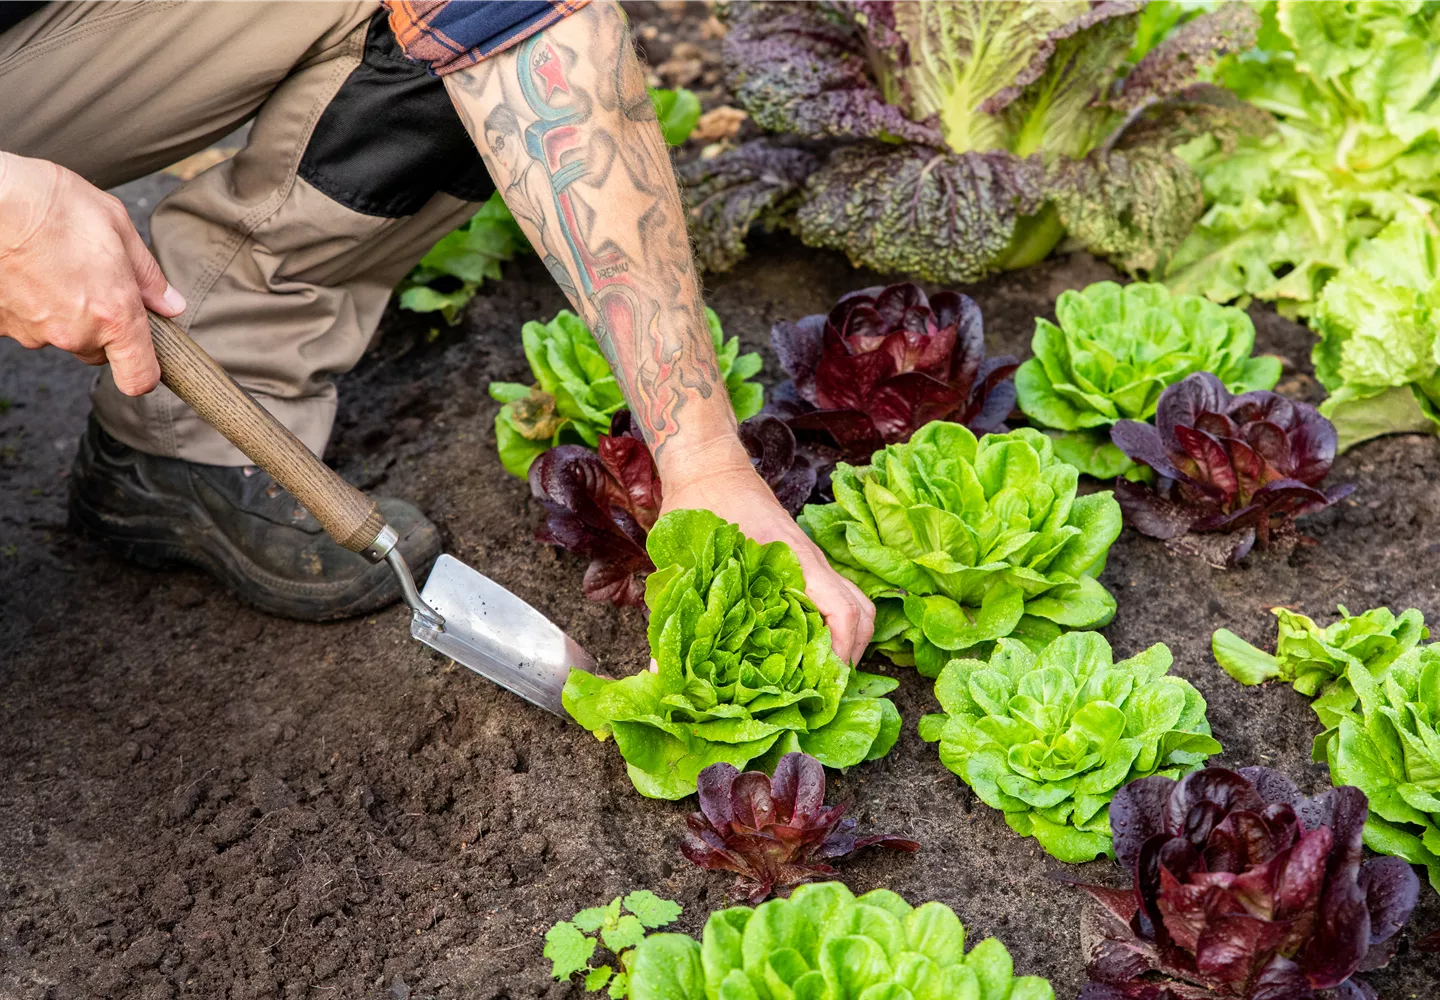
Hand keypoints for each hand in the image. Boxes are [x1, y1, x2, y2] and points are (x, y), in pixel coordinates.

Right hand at [0, 152, 185, 394]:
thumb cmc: (50, 203)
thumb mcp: (117, 226)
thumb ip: (148, 275)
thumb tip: (170, 305)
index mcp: (114, 315)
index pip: (138, 378)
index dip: (145, 372)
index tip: (145, 359)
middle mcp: (73, 332)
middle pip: (97, 352)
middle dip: (102, 327)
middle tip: (93, 283)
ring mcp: (32, 331)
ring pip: (60, 335)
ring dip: (63, 312)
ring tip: (55, 266)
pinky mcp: (0, 324)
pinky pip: (25, 323)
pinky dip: (30, 304)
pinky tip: (27, 270)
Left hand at [657, 450, 875, 664]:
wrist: (708, 466)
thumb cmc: (697, 507)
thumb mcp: (680, 564)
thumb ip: (674, 616)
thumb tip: (659, 672)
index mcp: (793, 560)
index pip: (843, 610)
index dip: (841, 651)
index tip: (820, 685)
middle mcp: (812, 562)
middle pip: (862, 612)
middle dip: (850, 655)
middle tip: (820, 689)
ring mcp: (812, 562)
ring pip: (855, 604)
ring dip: (847, 641)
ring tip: (816, 675)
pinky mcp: (803, 563)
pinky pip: (836, 597)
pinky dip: (832, 624)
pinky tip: (801, 647)